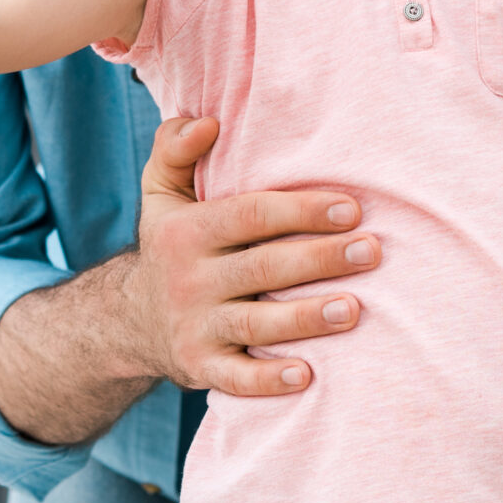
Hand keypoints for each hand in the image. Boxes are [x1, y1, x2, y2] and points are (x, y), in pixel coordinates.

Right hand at [126, 117, 374, 395]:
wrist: (130, 319)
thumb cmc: (170, 243)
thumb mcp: (159, 192)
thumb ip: (175, 147)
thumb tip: (207, 122)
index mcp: (186, 231)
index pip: (250, 216)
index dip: (300, 211)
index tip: (351, 208)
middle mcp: (188, 279)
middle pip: (262, 267)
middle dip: (319, 260)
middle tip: (371, 252)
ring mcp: (195, 327)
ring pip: (256, 325)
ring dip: (306, 319)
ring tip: (354, 310)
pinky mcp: (201, 368)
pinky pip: (236, 379)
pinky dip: (269, 381)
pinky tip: (308, 376)